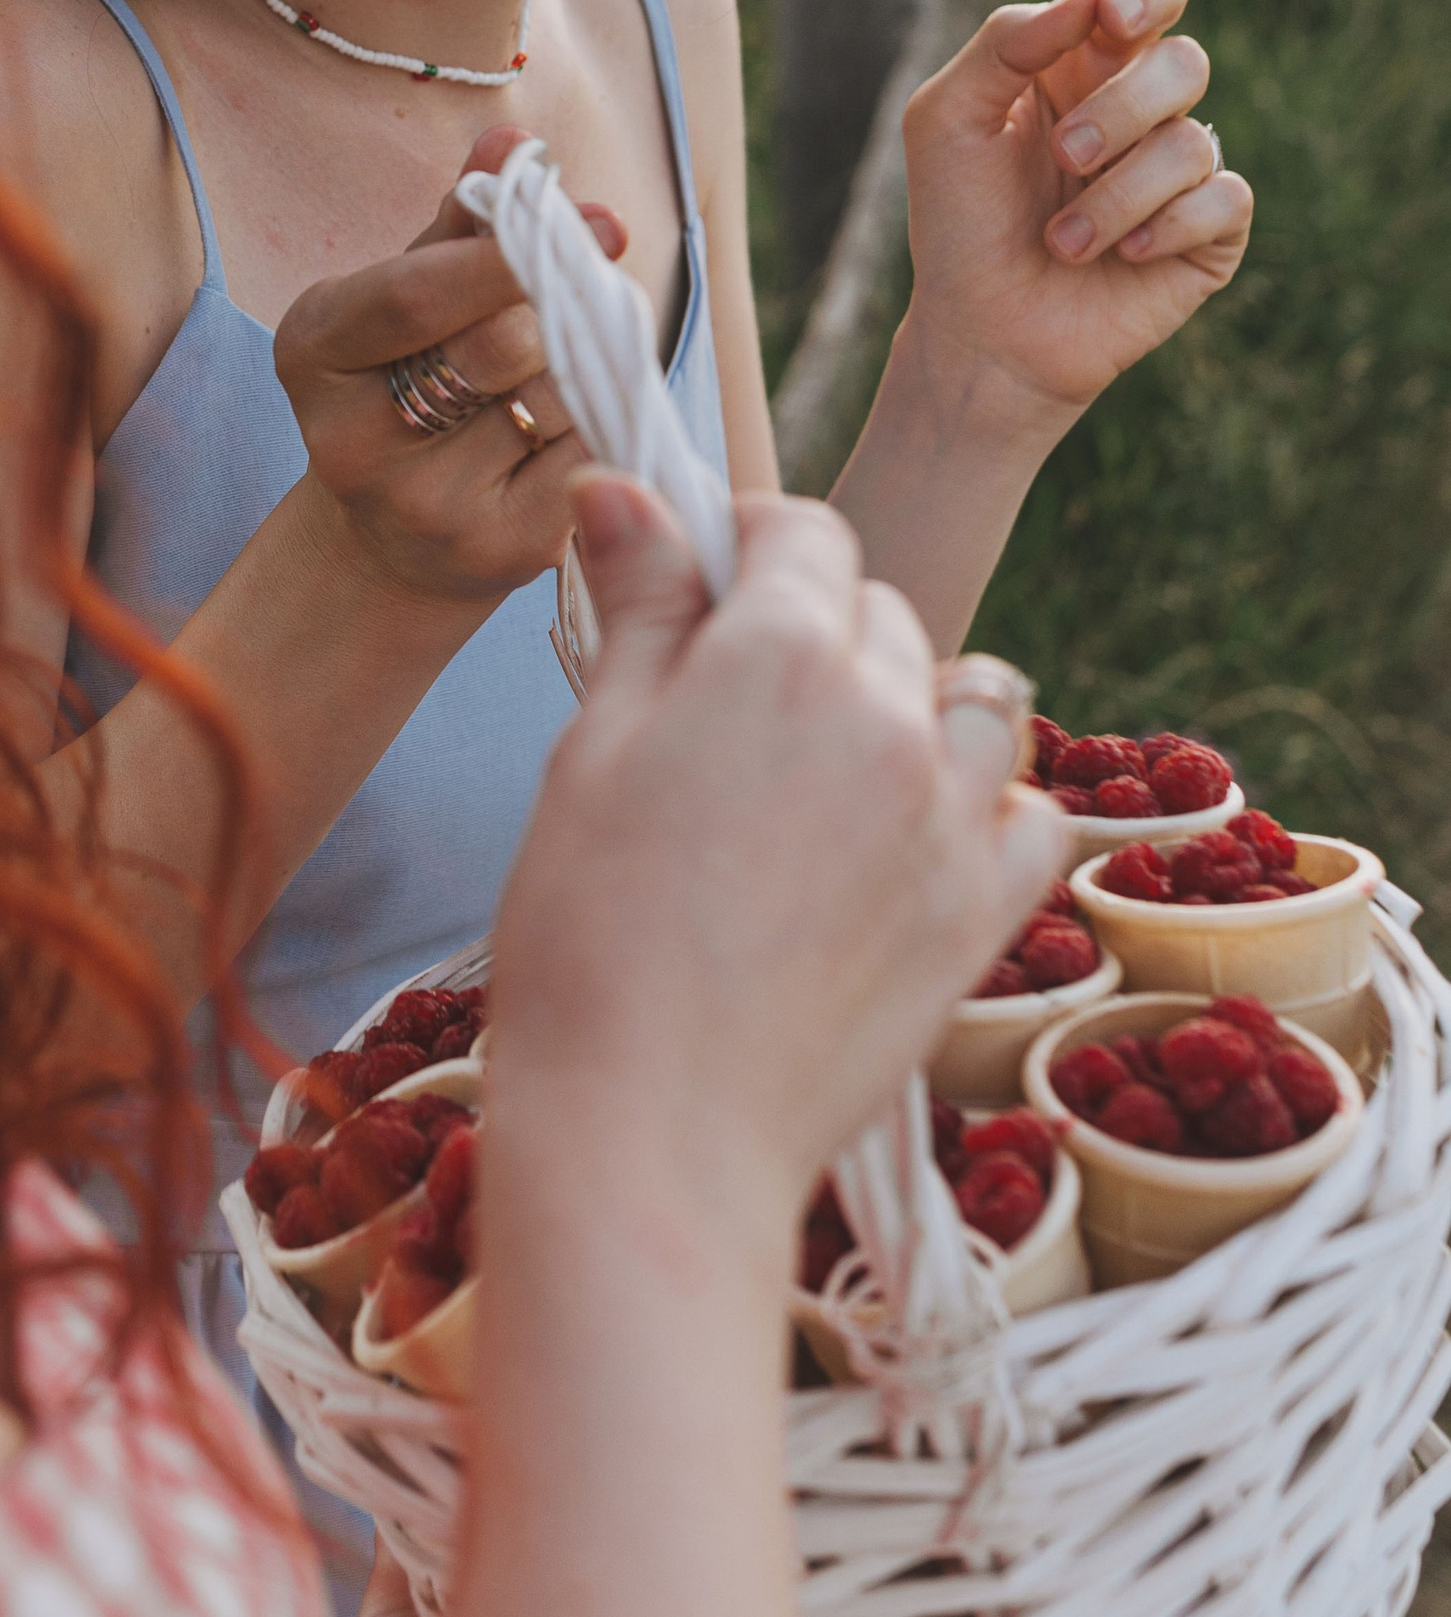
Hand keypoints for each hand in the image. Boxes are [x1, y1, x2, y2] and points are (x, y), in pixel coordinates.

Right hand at [273, 126, 623, 606]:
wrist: (399, 540)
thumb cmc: (415, 379)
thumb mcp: (415, 294)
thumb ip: (462, 220)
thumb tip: (515, 144)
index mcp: (313, 347)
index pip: (416, 294)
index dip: (510, 253)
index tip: (601, 223)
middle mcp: (348, 438)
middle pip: (498, 344)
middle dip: (560, 307)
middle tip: (591, 290)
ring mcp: (421, 506)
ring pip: (554, 397)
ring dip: (590, 363)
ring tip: (575, 358)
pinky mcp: (495, 553)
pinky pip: (588, 456)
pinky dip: (605, 422)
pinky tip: (584, 420)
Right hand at [491, 478, 1065, 1253]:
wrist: (656, 1132)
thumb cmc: (587, 943)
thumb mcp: (590, 751)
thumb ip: (636, 610)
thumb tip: (622, 484)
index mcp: (777, 656)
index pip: (800, 532)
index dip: (747, 543)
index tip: (709, 582)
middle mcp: (890, 715)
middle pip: (878, 611)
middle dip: (814, 629)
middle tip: (731, 708)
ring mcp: (953, 814)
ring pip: (975, 696)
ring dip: (913, 703)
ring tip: (830, 769)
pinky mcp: (986, 909)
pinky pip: (1029, 809)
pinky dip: (985, 805)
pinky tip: (907, 839)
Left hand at [900, 0, 1251, 429]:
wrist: (982, 333)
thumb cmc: (960, 224)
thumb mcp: (948, 121)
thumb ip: (1005, 43)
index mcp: (1084, 67)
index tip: (1116, 20)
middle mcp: (1143, 110)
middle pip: (1181, 62)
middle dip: (1120, 110)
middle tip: (1064, 157)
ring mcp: (1182, 172)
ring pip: (1193, 140)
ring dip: (1116, 196)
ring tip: (1060, 243)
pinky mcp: (1210, 234)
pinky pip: (1225, 199)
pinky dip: (1166, 227)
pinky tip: (1123, 258)